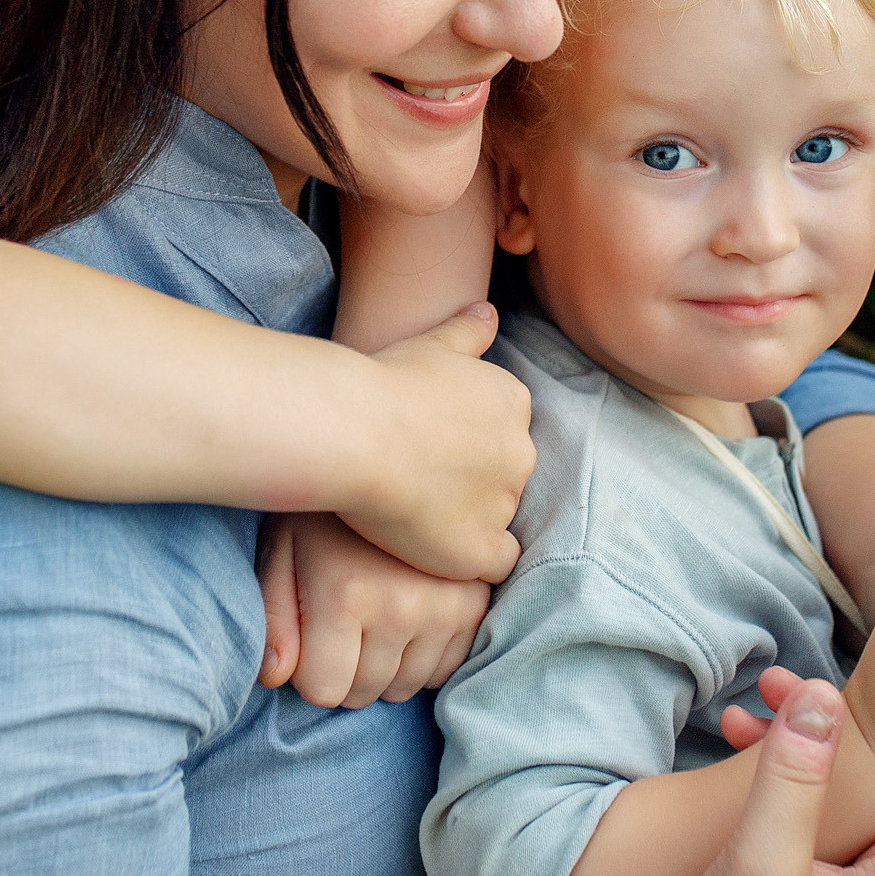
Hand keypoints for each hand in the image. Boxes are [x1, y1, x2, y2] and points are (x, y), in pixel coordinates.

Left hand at [257, 513, 489, 706]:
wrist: (388, 458)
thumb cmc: (323, 511)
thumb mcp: (282, 552)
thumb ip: (274, 618)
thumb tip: (274, 678)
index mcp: (345, 595)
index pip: (325, 691)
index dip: (311, 672)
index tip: (312, 640)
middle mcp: (400, 607)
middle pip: (366, 692)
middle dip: (346, 673)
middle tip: (341, 630)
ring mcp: (445, 606)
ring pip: (407, 686)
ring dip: (385, 668)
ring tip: (373, 621)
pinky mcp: (475, 603)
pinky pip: (445, 668)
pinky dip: (423, 656)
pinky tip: (407, 620)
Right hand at [342, 304, 533, 584]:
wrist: (353, 429)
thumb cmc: (384, 381)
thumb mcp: (430, 343)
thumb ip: (466, 332)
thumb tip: (489, 312)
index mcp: (513, 402)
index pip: (506, 434)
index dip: (468, 447)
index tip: (432, 449)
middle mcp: (521, 451)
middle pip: (507, 477)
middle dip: (474, 483)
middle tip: (421, 482)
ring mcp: (504, 502)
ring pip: (498, 519)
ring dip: (468, 520)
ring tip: (418, 515)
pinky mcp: (479, 547)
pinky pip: (495, 563)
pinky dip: (471, 560)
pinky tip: (437, 550)